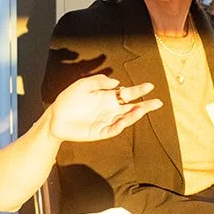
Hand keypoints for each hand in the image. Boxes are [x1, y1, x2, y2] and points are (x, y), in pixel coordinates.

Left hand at [46, 73, 160, 142]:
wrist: (55, 117)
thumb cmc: (69, 99)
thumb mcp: (83, 85)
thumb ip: (99, 82)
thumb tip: (117, 83)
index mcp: (108, 97)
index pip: (128, 94)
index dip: (139, 90)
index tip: (149, 86)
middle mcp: (111, 109)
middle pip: (132, 108)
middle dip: (145, 105)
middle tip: (157, 102)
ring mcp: (107, 121)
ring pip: (125, 119)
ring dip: (134, 115)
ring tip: (141, 109)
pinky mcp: (100, 132)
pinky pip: (113, 130)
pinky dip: (119, 126)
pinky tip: (123, 120)